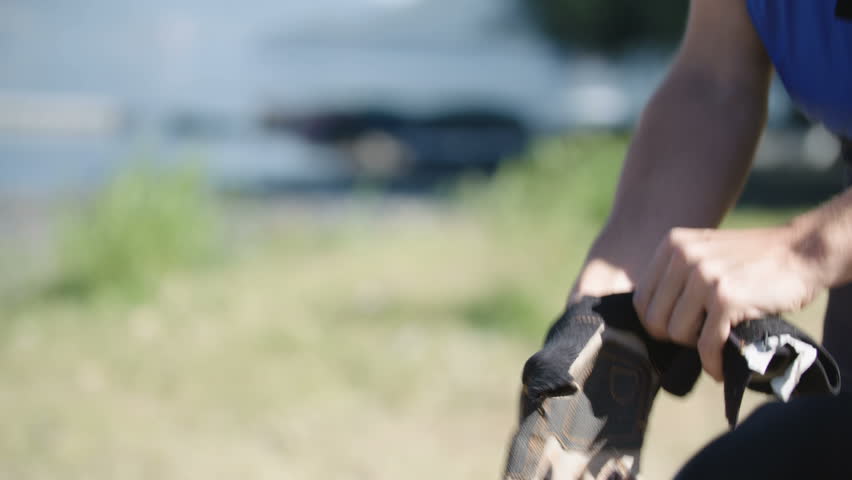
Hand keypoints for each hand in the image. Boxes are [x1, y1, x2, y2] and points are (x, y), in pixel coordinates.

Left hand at [632, 225, 825, 380]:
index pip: (642, 299)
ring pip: (676, 334)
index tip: (679, 328)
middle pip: (654, 320)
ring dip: (696, 346)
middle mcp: (683, 257)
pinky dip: (713, 364)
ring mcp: (704, 277)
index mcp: (672, 245)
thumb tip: (648, 319)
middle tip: (700, 336)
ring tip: (716, 339)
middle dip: (675, 336)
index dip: (657, 321)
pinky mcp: (726, 298)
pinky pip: (706, 345)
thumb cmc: (752, 260)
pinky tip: (721, 368)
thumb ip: (676, 274)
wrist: (802, 251)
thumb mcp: (705, 252)